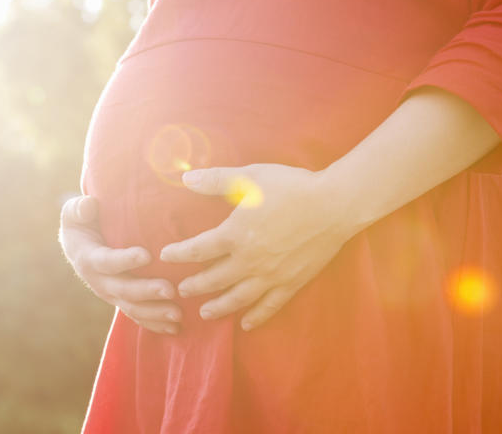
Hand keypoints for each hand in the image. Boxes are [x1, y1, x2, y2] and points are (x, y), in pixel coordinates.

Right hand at [59, 195, 182, 334]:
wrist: (78, 247)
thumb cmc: (82, 224)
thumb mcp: (74, 214)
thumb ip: (79, 209)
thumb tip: (90, 205)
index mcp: (89, 258)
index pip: (107, 261)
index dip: (125, 260)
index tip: (146, 255)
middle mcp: (99, 281)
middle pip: (123, 290)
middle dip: (147, 292)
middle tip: (170, 290)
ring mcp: (112, 294)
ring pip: (133, 308)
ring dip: (155, 313)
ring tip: (178, 315)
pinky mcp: (122, 302)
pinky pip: (138, 317)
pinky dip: (155, 324)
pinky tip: (175, 329)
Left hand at [159, 164, 356, 330]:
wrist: (335, 205)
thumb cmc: (292, 186)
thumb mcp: (250, 177)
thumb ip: (216, 180)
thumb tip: (185, 178)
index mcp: (236, 234)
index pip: (197, 249)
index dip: (179, 254)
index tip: (166, 256)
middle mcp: (250, 260)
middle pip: (214, 279)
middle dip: (195, 285)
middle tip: (181, 290)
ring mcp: (272, 275)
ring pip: (238, 298)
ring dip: (218, 306)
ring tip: (205, 313)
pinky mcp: (292, 283)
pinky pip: (270, 306)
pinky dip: (256, 317)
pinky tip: (246, 324)